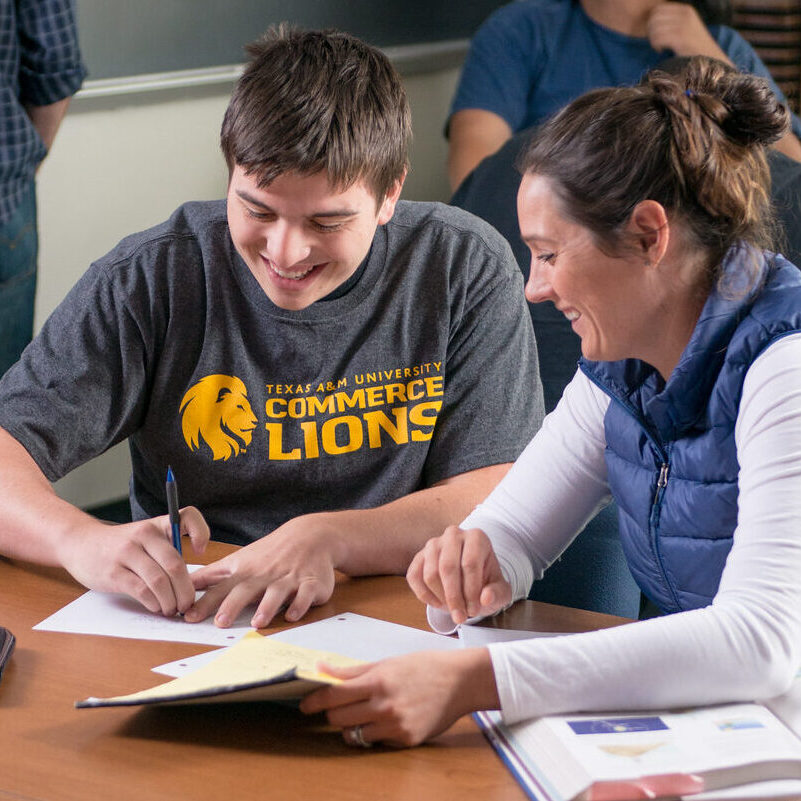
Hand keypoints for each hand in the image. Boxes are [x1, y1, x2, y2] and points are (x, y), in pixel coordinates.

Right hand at [56, 506, 208, 616]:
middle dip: (186, 589)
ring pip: (159, 581)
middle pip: (175, 564)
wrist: (80, 543)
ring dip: (170, 600)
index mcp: (157, 525)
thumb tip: (190, 580)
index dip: (201, 533)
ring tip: (172, 609)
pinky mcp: (114, 572)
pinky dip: (154, 603)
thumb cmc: (120, 544)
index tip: (202, 551)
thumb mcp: (145, 535)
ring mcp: (127, 553)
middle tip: (188, 603)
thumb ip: (167, 549)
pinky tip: (156, 607)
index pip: (188, 517)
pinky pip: (142, 590)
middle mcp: (144, 535)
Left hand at [186, 514, 337, 627]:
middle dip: (232, 605)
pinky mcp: (310, 583)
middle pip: (246, 589)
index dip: (205, 602)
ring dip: (266, 607)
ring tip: (257, 622)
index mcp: (245, 571)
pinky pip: (305, 594)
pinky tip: (292, 615)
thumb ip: (212, 575)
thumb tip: (184, 585)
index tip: (188, 616)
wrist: (309, 536)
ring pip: (276, 593)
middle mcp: (265, 575)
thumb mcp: (239, 559)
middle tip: (220, 622)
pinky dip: (299, 605)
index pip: (221, 588)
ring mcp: (288, 578)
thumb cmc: (269, 553)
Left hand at [300, 648, 498, 746]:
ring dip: (351, 725)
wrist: (460, 681)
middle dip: (332, 712)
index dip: (314, 701)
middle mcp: (384, 706)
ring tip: (361, 713)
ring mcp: (395, 726)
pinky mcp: (406, 741)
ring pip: (353, 734)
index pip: (333, 696)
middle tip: (336, 706)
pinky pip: (376, 742)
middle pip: (338, 718)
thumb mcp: (386, 663)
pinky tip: (385, 720)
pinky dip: (373, 733)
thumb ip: (352, 671)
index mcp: (377, 682)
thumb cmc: (422, 667)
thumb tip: (321, 668)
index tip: (304, 704)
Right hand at [406, 525, 511, 625]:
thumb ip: (497, 594)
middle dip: (454, 597)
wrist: (470, 578)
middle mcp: (453, 535)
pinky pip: (414, 577)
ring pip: (430, 574)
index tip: (474, 611)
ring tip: (453, 609)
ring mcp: (433, 544)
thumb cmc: (486, 582)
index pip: (470, 563)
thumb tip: (486, 598)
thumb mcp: (500, 590)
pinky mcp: (419, 556)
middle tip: (460, 617)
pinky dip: (424, 595)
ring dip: (441, 598)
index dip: (471, 591)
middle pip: (448, 567)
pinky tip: (438, 603)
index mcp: (476, 537)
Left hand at [647, 3, 729, 61]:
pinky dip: (656, 46)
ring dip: (653, 40)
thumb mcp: (687, 26)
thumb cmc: (694, 45)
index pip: (659, 9)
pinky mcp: (680, 38)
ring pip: (655, 29)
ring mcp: (683, 26)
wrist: (709, 57)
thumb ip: (674, 20)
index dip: (652, 21)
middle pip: (654, 19)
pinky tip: (661, 50)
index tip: (655, 32)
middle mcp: (685, 15)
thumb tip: (652, 21)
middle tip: (655, 41)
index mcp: (686, 10)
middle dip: (650, 31)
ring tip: (659, 47)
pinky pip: (658, 38)